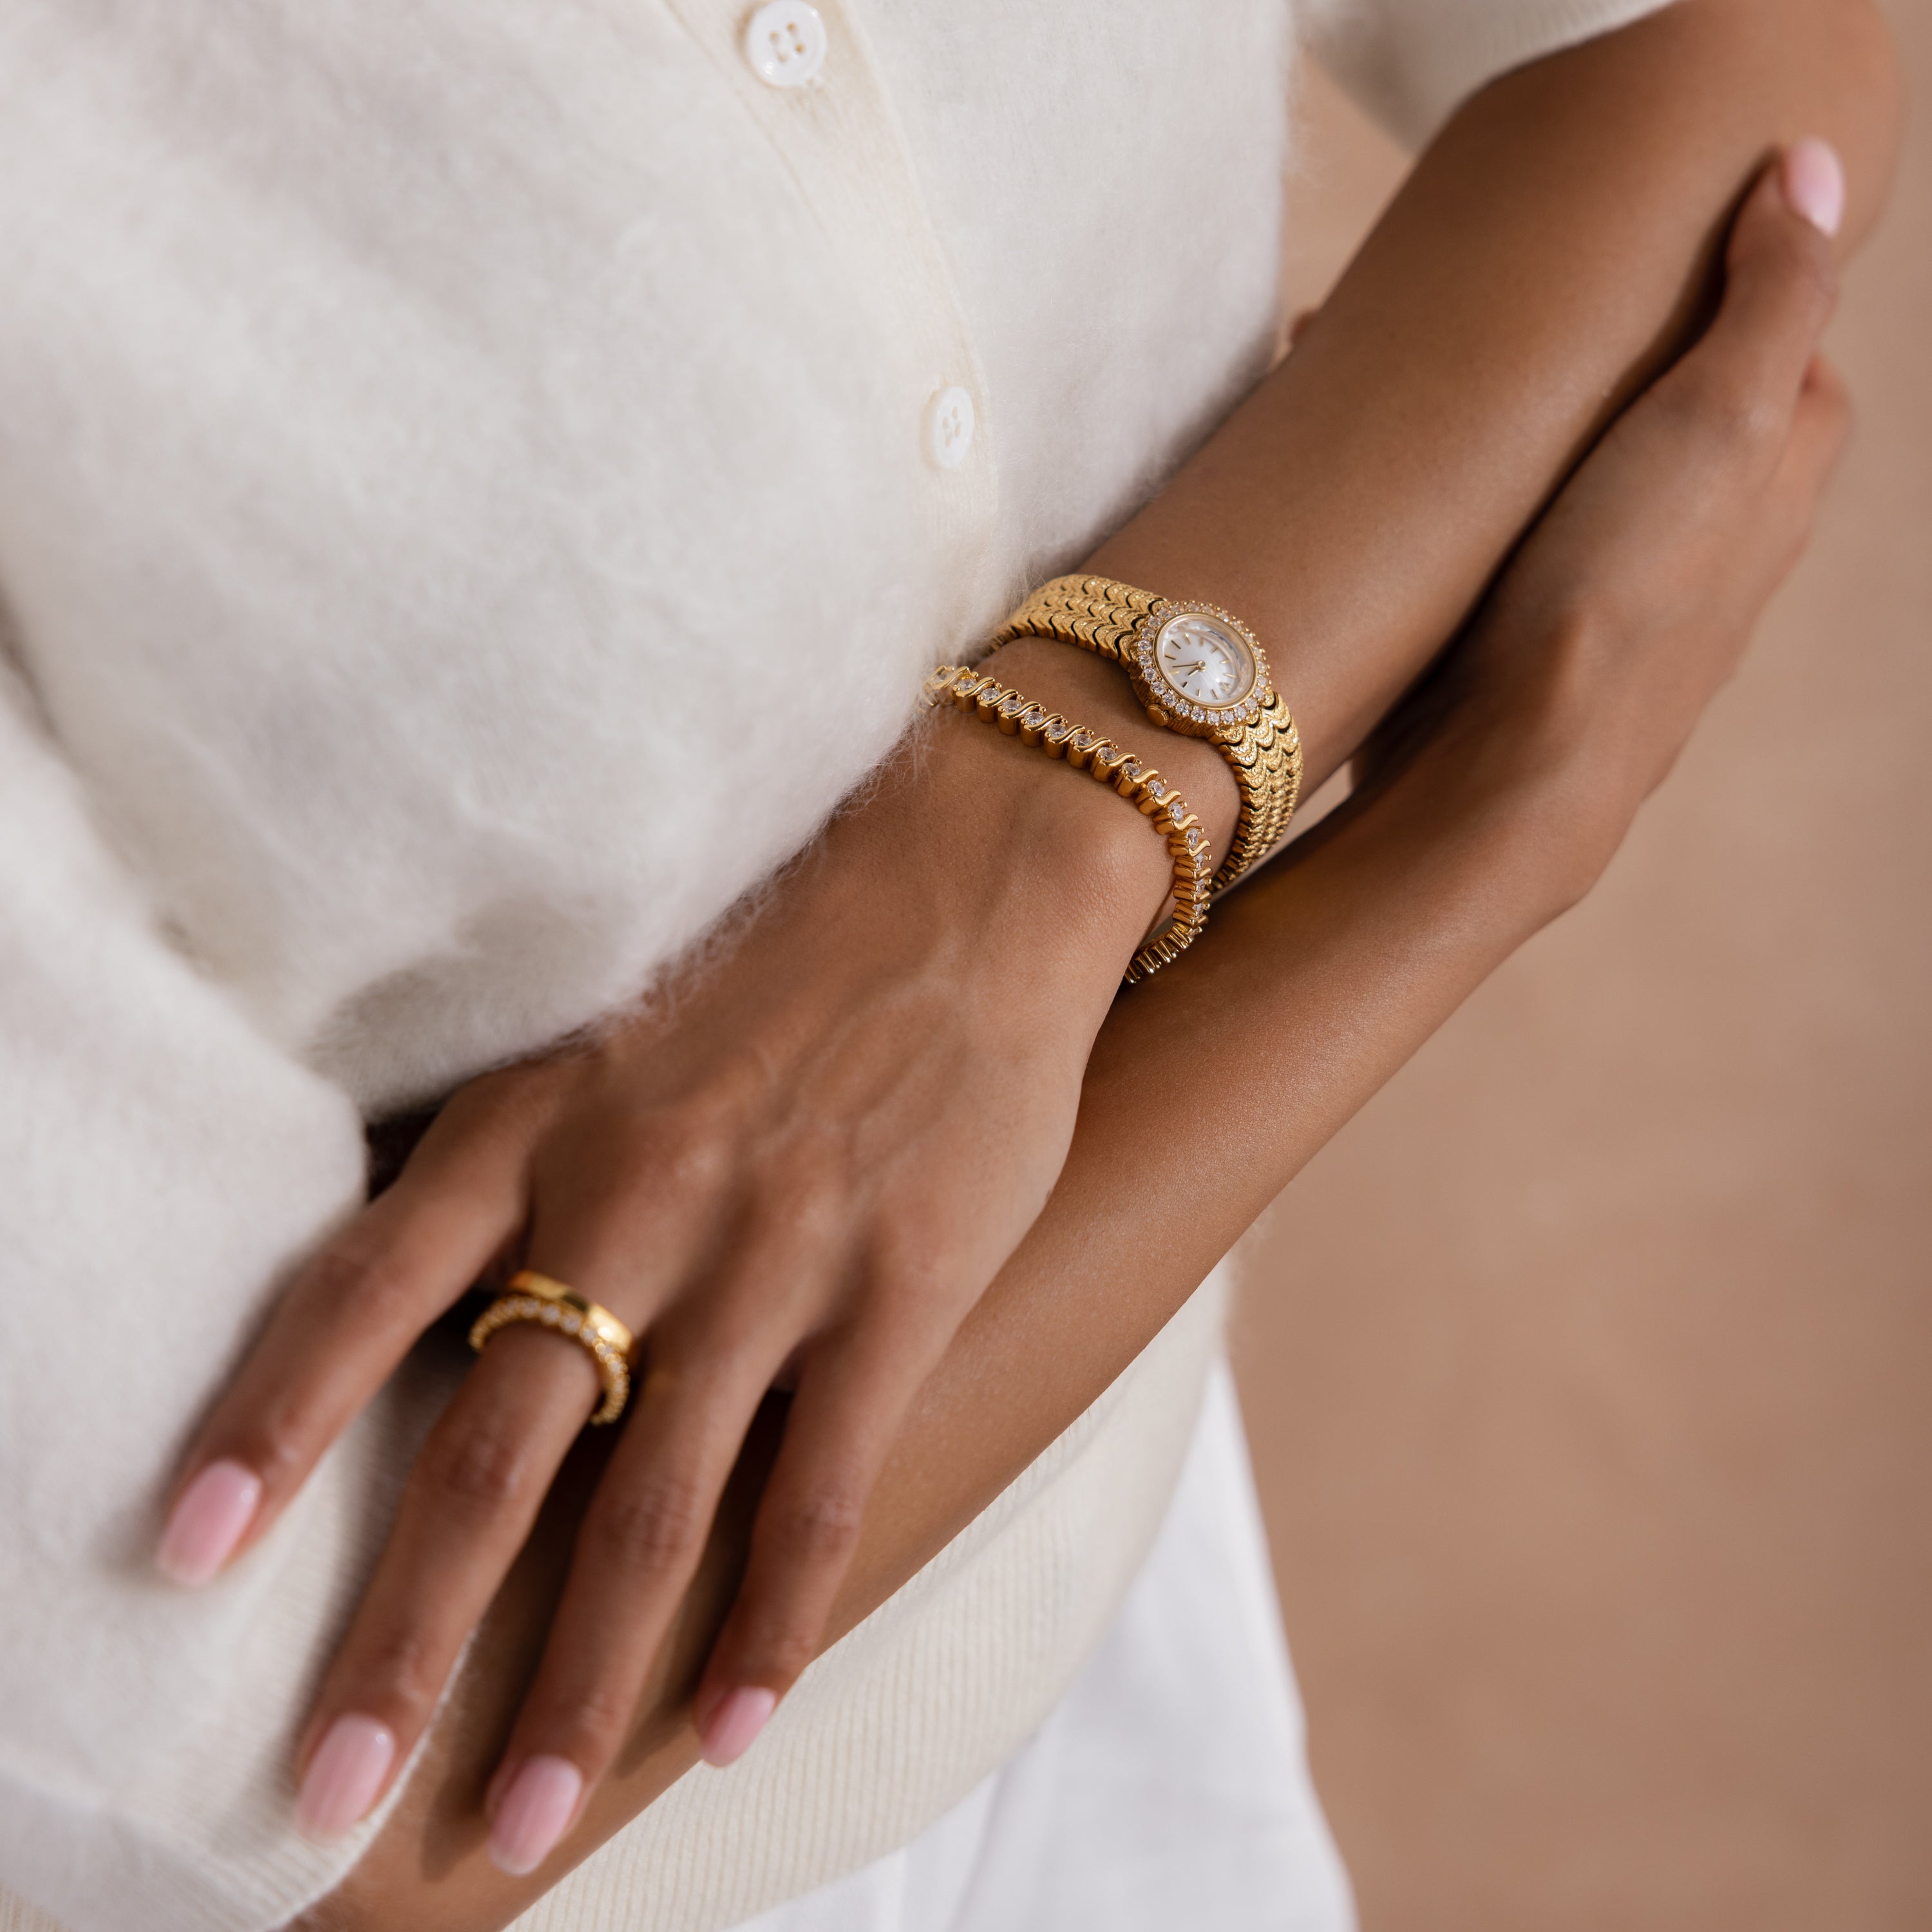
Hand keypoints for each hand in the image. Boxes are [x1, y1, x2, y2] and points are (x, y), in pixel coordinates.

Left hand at [155, 616, 1240, 1869]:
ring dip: (577, 1685)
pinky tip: (728, 1727)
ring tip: (514, 1823)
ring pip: (652, 1507)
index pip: (365, 1287)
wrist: (974, 862)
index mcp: (543, 1115)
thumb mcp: (611, 1016)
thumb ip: (521, 1146)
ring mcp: (774, 1249)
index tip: (190, 1554)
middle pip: (491, 1450)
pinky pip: (821, 1486)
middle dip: (405, 1635)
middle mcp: (636, 1193)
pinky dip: (769, 1622)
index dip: (271, 1423)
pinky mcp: (900, 1283)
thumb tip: (433, 1289)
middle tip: (326, 1788)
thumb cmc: (782, 938)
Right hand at [1361, 143, 1848, 884]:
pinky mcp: (1531, 648)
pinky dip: (1478, 504)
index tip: (1654, 247)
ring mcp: (1621, 608)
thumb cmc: (1611, 600)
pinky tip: (1409, 493)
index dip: (1739, 286)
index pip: (1791, 355)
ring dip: (1533, 433)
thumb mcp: (1715, 420)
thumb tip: (1815, 169)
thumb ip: (1773, 294)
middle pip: (1685, 417)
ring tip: (1447, 385)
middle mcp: (1715, 551)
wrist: (1507, 777)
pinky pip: (1519, 547)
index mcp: (1775, 483)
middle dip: (1616, 357)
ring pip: (1592, 484)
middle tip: (1533, 306)